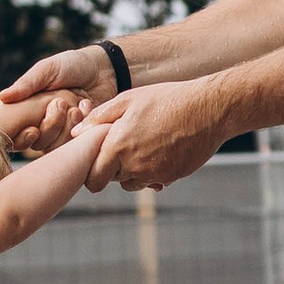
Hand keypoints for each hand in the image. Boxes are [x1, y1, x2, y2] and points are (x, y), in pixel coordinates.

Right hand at [0, 45, 115, 136]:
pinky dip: (82, 126)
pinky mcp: (81, 137)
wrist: (103, 68)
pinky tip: (87, 107)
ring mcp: (62, 133)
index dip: (22, 137)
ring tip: (77, 105)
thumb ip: (27, 84)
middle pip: (38, 144)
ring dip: (68, 126)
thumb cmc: (71, 65)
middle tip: (61, 103)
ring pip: (57, 147)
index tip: (34, 128)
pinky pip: (76, 146)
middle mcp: (42, 126)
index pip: (16, 136)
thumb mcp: (46, 69)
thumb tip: (3, 97)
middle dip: (51, 125)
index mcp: (28, 111)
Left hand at [88, 79, 228, 190]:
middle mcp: (134, 166)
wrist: (208, 110)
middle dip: (110, 169)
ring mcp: (154, 174)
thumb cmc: (166, 99)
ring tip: (141, 146)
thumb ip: (99, 118)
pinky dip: (152, 172)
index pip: (93, 178)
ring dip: (131, 172)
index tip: (96, 160)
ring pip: (131, 184)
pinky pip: (153, 181)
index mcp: (118, 146)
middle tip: (120, 148)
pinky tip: (160, 150)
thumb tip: (76, 133)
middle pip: (111, 181)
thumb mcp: (128, 99)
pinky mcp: (171, 177)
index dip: (91, 171)